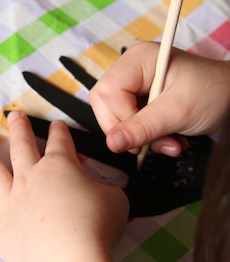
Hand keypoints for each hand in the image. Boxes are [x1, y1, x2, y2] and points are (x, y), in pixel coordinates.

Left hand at [0, 112, 127, 261]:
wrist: (67, 257)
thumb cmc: (95, 226)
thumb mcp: (115, 201)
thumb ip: (104, 191)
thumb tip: (101, 192)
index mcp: (60, 168)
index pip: (60, 144)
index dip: (59, 132)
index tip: (56, 125)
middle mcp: (30, 179)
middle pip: (22, 147)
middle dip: (19, 129)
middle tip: (14, 115)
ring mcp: (10, 201)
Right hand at [89, 41, 229, 155]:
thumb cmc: (214, 92)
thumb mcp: (178, 112)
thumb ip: (143, 128)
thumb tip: (112, 143)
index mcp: (138, 60)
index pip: (107, 93)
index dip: (122, 118)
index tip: (143, 135)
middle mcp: (130, 68)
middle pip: (105, 106)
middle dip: (130, 131)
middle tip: (155, 143)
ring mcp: (132, 84)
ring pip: (114, 118)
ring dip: (140, 138)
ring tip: (169, 143)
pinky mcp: (137, 99)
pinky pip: (126, 123)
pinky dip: (145, 137)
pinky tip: (166, 138)